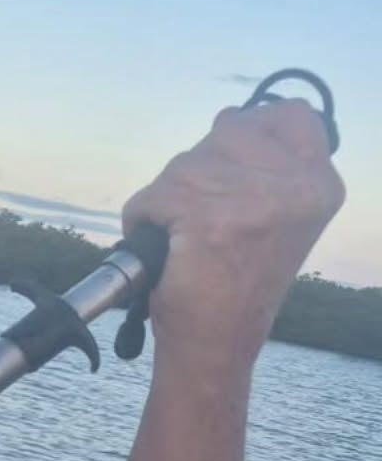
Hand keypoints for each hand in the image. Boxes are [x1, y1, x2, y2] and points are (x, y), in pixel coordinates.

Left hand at [122, 97, 345, 368]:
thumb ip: (266, 169)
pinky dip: (142, 221)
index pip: (288, 113)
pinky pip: (153, 197)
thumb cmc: (234, 286)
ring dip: (167, 199)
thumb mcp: (276, 217)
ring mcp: (255, 201)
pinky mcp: (210, 219)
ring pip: (183, 164)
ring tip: (183, 241)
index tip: (227, 168)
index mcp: (319, 185)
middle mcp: (296, 188)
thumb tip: (228, 119)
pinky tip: (162, 250)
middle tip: (200, 221)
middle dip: (197, 171)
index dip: (245, 131)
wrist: (216, 348)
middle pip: (225, 132)